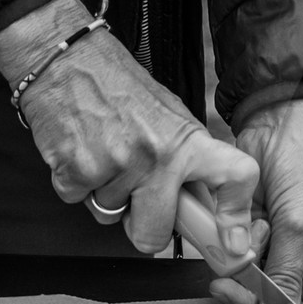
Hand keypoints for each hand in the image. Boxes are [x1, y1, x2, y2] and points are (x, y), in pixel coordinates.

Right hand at [0, 0, 259, 255]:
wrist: (66, 58)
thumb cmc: (119, 87)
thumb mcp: (170, 117)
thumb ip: (187, 162)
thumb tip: (203, 208)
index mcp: (188, 141)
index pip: (234, 178)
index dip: (236, 218)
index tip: (233, 245)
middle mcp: (156, 156)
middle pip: (154, 233)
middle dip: (143, 228)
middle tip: (138, 200)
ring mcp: (115, 165)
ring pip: (111, 216)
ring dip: (106, 195)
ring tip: (104, 153)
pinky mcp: (74, 171)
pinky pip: (78, 202)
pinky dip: (76, 184)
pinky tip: (81, 150)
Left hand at [212, 99, 302, 303]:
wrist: (282, 119)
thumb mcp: (301, 225)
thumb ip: (285, 274)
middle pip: (282, 303)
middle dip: (255, 295)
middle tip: (231, 288)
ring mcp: (288, 252)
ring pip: (256, 286)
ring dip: (243, 270)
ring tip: (248, 238)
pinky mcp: (261, 239)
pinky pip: (240, 264)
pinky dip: (232, 254)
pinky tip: (240, 232)